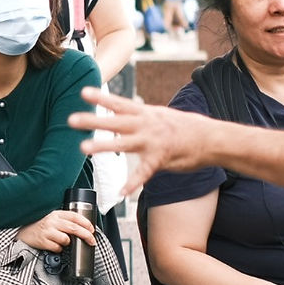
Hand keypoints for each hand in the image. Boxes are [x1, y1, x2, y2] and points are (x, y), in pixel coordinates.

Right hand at [17, 209, 95, 251]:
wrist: (22, 231)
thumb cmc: (40, 225)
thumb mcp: (53, 218)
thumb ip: (65, 220)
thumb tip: (83, 228)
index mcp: (56, 214)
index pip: (75, 216)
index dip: (86, 223)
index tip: (92, 230)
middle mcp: (52, 221)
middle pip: (74, 228)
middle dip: (86, 235)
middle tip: (92, 241)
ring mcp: (47, 231)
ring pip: (66, 239)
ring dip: (68, 243)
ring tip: (62, 241)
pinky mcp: (42, 241)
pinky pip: (57, 248)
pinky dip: (58, 248)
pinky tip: (54, 245)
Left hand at [71, 87, 209, 192]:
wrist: (212, 139)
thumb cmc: (189, 128)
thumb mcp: (163, 116)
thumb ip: (144, 116)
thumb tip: (127, 113)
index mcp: (148, 114)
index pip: (121, 103)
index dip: (102, 98)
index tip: (83, 92)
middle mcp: (148, 125)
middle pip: (115, 121)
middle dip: (93, 120)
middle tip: (71, 119)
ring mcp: (154, 142)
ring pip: (123, 143)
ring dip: (103, 145)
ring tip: (83, 148)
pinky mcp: (161, 159)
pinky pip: (143, 173)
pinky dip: (132, 184)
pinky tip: (121, 192)